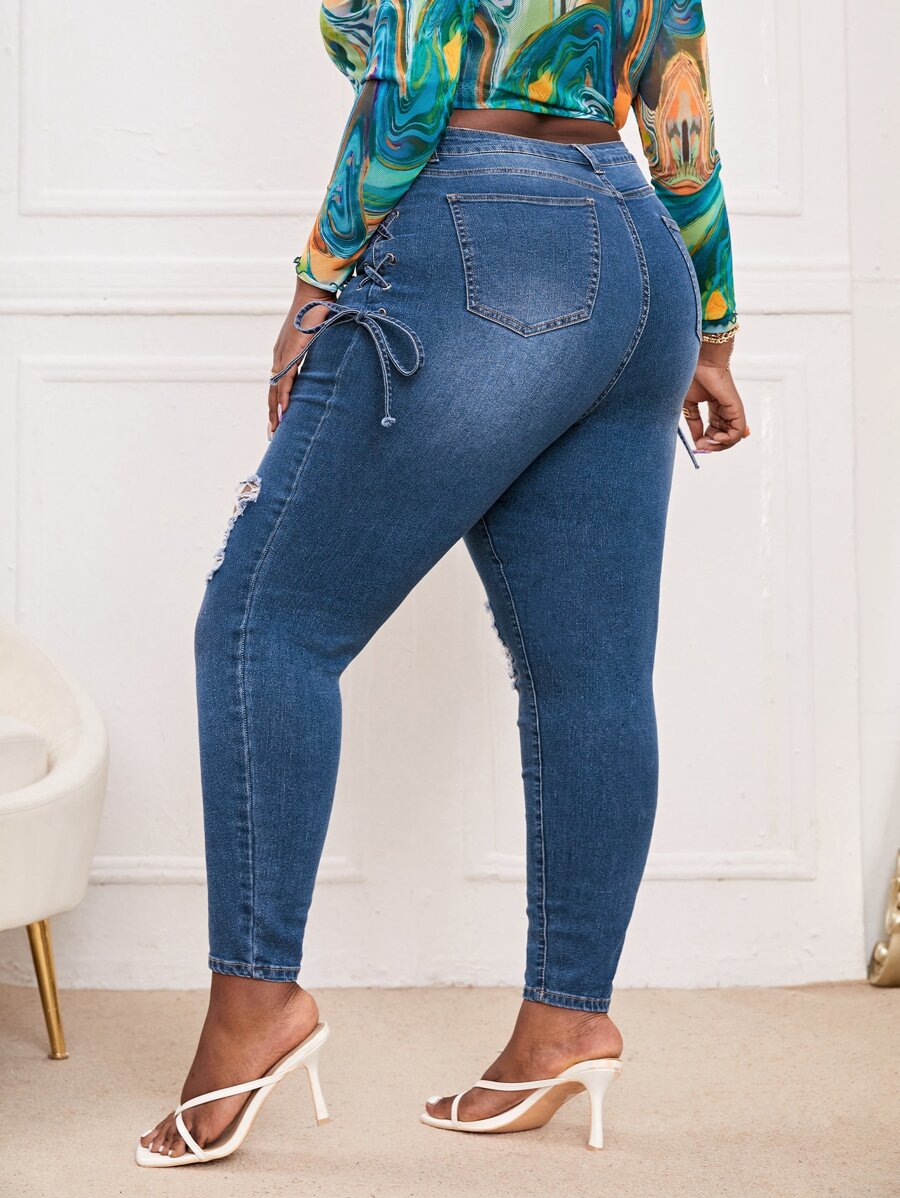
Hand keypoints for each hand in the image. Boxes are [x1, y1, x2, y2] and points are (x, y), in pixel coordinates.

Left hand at [268, 279, 335, 435]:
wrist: (316, 291)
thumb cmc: (321, 308)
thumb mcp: (322, 335)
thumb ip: (323, 349)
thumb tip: (334, 359)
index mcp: (287, 351)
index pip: (279, 382)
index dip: (278, 401)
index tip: (279, 419)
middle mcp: (280, 354)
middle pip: (273, 390)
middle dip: (273, 413)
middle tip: (273, 434)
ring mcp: (282, 354)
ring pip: (275, 389)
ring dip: (275, 411)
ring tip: (275, 430)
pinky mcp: (289, 353)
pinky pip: (284, 381)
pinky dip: (282, 398)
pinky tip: (281, 413)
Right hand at [681, 337, 749, 453]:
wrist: (697, 363)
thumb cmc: (692, 377)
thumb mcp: (689, 406)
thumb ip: (694, 424)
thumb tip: (698, 441)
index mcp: (715, 409)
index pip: (717, 431)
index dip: (708, 442)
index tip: (697, 444)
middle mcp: (725, 411)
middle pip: (725, 437)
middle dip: (713, 446)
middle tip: (702, 446)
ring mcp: (731, 410)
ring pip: (733, 437)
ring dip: (719, 445)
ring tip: (707, 441)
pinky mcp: (735, 408)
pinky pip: (737, 431)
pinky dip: (727, 439)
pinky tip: (715, 437)